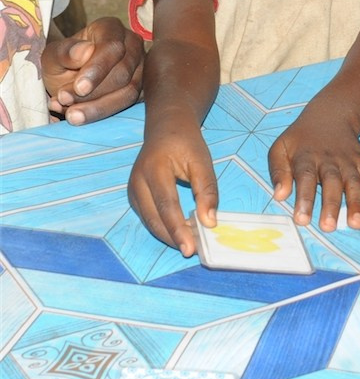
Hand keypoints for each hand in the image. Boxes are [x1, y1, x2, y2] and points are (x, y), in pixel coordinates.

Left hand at [42, 16, 143, 123]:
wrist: (69, 78)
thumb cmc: (63, 62)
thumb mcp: (52, 56)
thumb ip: (64, 52)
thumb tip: (85, 51)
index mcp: (111, 28)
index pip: (112, 47)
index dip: (98, 68)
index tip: (79, 87)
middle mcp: (132, 44)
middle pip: (122, 72)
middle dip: (94, 92)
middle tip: (66, 101)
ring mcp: (140, 67)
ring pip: (129, 92)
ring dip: (99, 107)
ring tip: (72, 115)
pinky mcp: (142, 88)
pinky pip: (129, 105)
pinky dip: (104, 113)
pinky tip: (81, 116)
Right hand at [128, 126, 217, 254]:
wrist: (167, 127)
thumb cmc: (186, 142)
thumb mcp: (202, 161)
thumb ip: (206, 191)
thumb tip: (209, 222)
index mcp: (154, 168)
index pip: (166, 206)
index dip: (178, 230)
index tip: (191, 249)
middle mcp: (137, 181)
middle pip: (154, 218)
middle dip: (173, 237)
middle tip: (194, 250)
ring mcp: (132, 189)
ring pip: (149, 222)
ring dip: (168, 235)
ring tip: (190, 242)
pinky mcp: (134, 196)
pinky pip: (148, 217)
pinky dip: (163, 227)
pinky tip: (179, 231)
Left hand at [268, 109, 359, 231]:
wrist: (329, 115)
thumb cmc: (300, 140)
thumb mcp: (280, 148)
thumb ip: (277, 171)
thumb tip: (279, 195)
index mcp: (306, 157)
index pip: (305, 177)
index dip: (304, 198)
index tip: (302, 219)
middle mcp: (329, 159)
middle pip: (331, 182)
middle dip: (331, 204)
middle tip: (328, 226)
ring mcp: (348, 161)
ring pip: (354, 181)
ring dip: (356, 202)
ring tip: (356, 224)